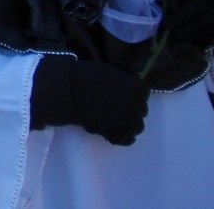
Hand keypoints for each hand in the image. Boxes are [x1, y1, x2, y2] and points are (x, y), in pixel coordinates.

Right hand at [30, 57, 148, 145]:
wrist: (69, 90)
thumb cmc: (87, 76)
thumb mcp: (111, 74)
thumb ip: (123, 83)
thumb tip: (125, 90)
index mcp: (138, 88)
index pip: (143, 93)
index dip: (132, 93)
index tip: (121, 92)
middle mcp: (138, 105)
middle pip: (141, 110)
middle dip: (131, 108)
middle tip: (115, 105)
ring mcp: (129, 122)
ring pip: (137, 127)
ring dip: (128, 123)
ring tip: (114, 119)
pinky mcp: (117, 134)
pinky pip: (127, 139)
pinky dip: (122, 136)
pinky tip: (113, 130)